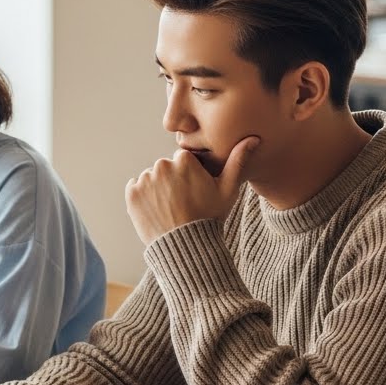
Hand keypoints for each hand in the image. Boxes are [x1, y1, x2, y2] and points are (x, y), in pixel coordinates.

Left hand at [125, 136, 259, 244]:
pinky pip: (136, 189)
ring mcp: (145, 180)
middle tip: (182, 202)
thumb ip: (238, 161)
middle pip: (166, 168)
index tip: (194, 192)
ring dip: (157, 189)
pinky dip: (143, 197)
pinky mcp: (131, 193)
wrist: (185, 246)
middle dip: (172, 181)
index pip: (183, 161)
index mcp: (183, 160)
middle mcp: (161, 165)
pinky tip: (157, 210)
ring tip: (170, 208)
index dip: (189, 176)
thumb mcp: (228, 189)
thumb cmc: (209, 217)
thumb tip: (254, 138)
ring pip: (151, 178)